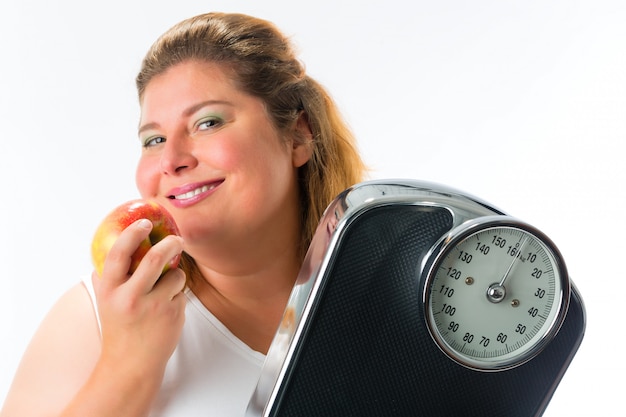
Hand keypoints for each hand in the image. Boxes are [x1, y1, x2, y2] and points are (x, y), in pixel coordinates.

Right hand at [92, 218, 185, 378]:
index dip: (133, 233)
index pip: (119, 254)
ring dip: (176, 277)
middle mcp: (130, 297)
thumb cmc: (119, 329)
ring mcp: (154, 307)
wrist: (131, 366)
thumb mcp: (106, 302)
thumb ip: (107, 278)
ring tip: (165, 292)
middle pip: (156, 258)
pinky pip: (182, 293)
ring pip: (176, 275)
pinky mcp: (173, 314)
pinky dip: (178, 295)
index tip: (145, 222)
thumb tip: (112, 249)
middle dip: (172, 243)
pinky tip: (166, 312)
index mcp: (110, 290)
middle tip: (178, 239)